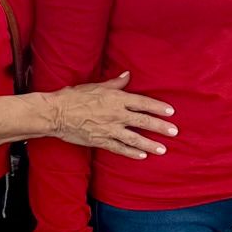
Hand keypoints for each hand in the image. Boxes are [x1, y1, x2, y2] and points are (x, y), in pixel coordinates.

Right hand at [46, 72, 177, 157]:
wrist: (56, 113)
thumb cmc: (75, 96)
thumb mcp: (97, 86)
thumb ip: (115, 83)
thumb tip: (127, 75)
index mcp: (117, 99)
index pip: (143, 103)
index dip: (158, 107)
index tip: (170, 112)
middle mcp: (116, 115)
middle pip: (143, 122)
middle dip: (161, 127)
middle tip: (174, 132)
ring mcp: (109, 130)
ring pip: (134, 139)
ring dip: (150, 144)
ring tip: (163, 149)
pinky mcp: (101, 141)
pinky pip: (119, 149)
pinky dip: (131, 153)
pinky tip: (142, 156)